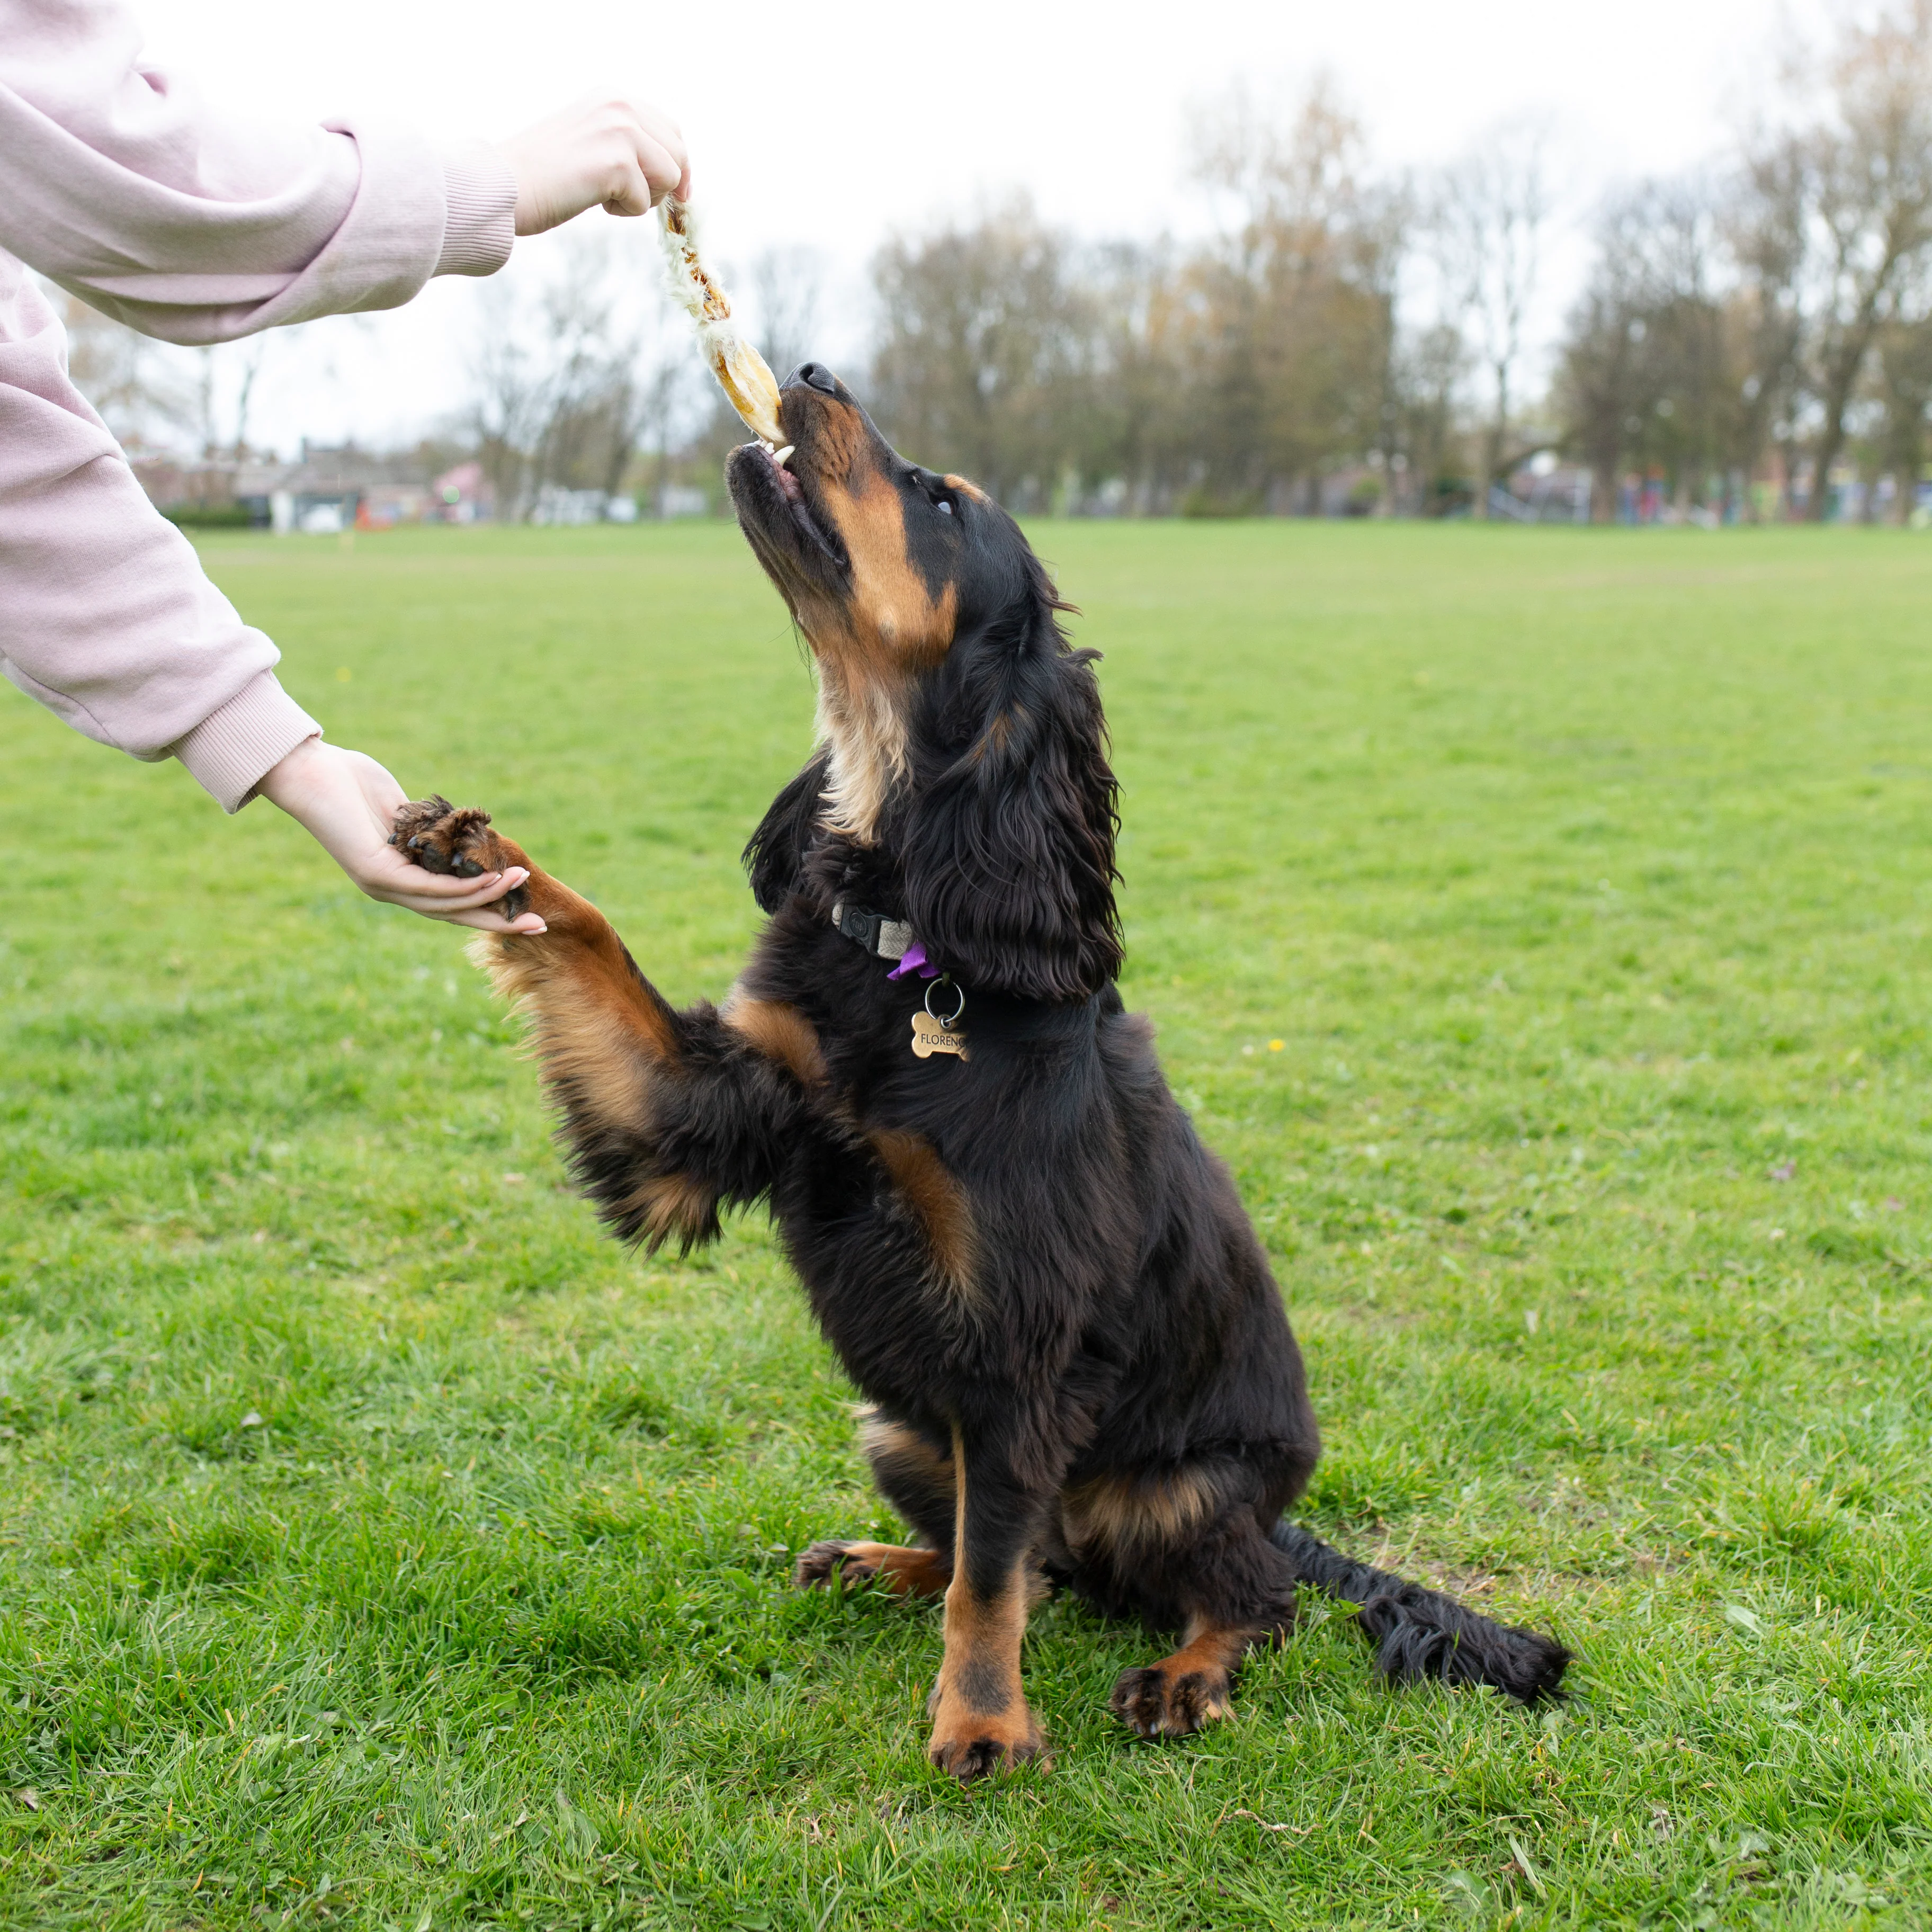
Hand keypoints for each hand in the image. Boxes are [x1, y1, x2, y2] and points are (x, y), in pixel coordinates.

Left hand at [258, 739, 546, 933]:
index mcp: (396, 878)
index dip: (488, 910)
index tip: (524, 914)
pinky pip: (427, 887)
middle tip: (539, 927)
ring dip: (488, 897)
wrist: (308, 771)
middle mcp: (389, 889)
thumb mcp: (404, 810)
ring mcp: (380, 885)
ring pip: (444, 904)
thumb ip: (431, 829)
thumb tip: (460, 830)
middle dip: (498, 922)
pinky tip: (490, 881)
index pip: (450, 903)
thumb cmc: (352, 781)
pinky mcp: (374, 873)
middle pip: (452, 915)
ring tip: (522, 883)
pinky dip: (462, 888)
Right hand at [496, 95, 689, 236]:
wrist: (505, 186)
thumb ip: (626, 143)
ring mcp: (620, 129)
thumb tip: (672, 170)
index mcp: (613, 96)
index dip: (678, 165)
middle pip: (679, 152)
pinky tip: (591, 200)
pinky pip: (645, 201)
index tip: (678, 193)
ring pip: (670, 176)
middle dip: (664, 185)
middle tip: (629, 197)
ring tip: (605, 195)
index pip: (671, 129)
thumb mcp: (591, 141)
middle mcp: (620, 104)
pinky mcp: (617, 161)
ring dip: (643, 198)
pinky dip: (623, 211)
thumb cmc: (544, 174)